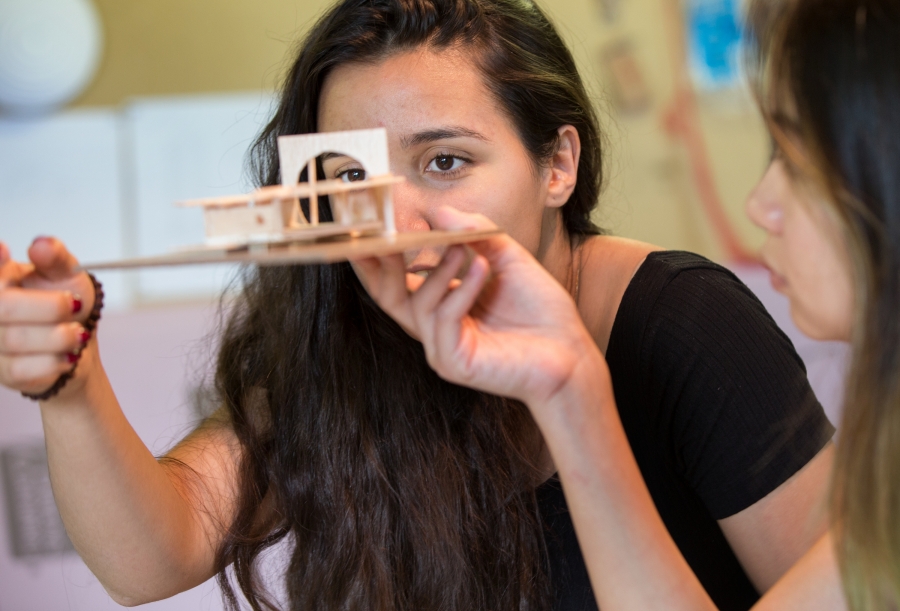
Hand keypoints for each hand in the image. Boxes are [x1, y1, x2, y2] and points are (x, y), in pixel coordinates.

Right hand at [0, 238, 96, 395]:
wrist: (78, 342)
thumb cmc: (67, 301)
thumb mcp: (67, 273)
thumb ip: (55, 258)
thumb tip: (41, 246)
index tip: (6, 251)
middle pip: (3, 307)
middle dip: (49, 307)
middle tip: (75, 305)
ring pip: (15, 340)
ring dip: (59, 336)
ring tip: (78, 333)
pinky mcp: (2, 372)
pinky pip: (22, 369)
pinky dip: (54, 361)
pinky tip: (67, 354)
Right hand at [354, 207, 601, 409]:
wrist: (571, 351)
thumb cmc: (540, 310)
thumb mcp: (506, 257)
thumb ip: (473, 233)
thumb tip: (438, 210)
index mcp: (441, 304)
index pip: (395, 279)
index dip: (378, 254)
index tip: (368, 223)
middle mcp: (435, 327)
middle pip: (387, 296)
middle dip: (380, 264)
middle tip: (384, 234)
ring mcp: (442, 347)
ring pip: (418, 304)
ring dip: (439, 270)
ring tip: (463, 249)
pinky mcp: (455, 362)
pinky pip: (444, 319)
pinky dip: (460, 290)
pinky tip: (481, 269)